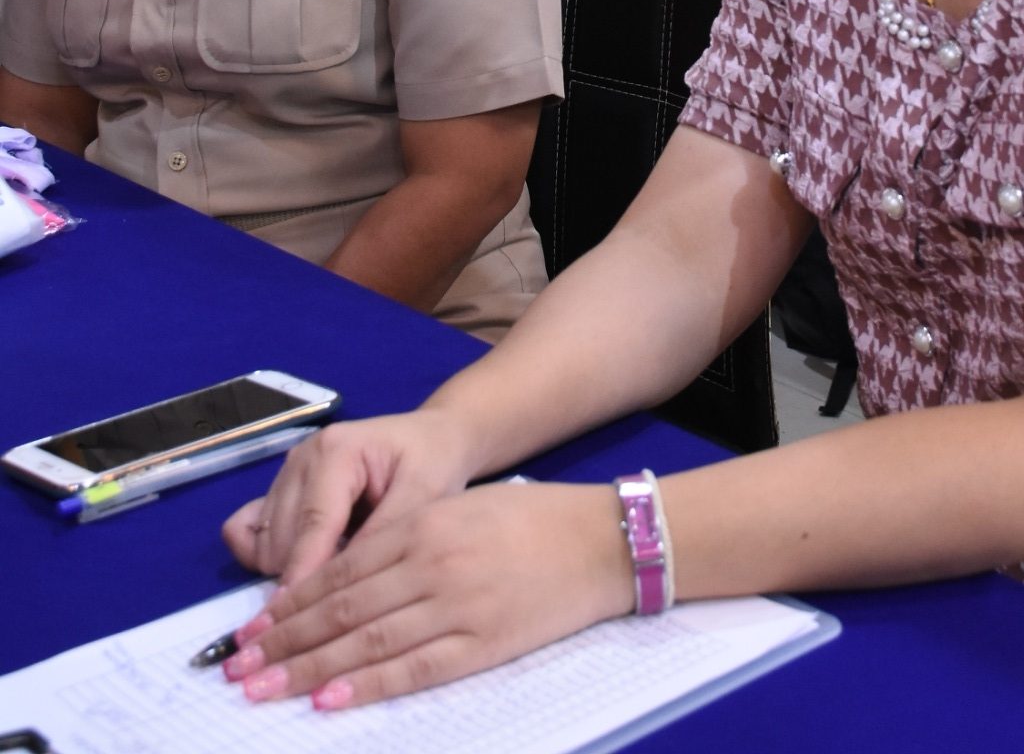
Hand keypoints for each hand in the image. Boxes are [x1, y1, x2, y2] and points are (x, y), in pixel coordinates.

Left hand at [221, 481, 635, 710]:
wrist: (600, 540)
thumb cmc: (532, 520)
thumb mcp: (462, 509)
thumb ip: (408, 537)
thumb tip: (347, 578)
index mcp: (424, 523)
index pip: (340, 568)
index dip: (292, 602)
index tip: (251, 628)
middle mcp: (431, 562)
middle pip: (342, 607)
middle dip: (285, 640)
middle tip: (238, 667)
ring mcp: (456, 604)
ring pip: (367, 640)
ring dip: (310, 669)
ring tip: (266, 690)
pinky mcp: (482, 642)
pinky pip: (414, 668)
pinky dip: (368, 685)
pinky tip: (331, 699)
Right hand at [222, 409, 467, 585]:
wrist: (432, 436)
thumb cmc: (433, 463)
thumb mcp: (425, 494)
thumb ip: (384, 533)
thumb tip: (342, 587)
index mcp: (336, 451)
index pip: (313, 524)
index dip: (306, 577)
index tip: (300, 627)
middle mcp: (301, 459)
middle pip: (281, 542)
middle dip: (306, 578)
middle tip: (348, 592)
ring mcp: (284, 473)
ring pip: (265, 546)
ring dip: (291, 571)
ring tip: (339, 569)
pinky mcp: (277, 489)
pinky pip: (246, 533)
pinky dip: (265, 556)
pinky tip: (302, 563)